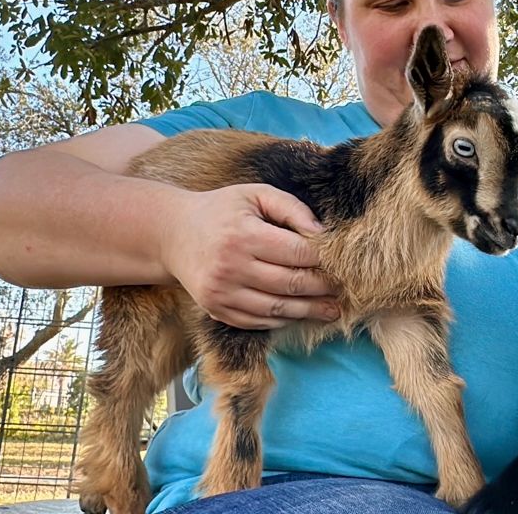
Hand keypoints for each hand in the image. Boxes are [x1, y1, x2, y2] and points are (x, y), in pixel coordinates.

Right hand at [160, 183, 339, 328]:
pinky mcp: (216, 309)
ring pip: (277, 309)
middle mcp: (230, 266)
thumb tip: (322, 232)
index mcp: (244, 235)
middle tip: (344, 290)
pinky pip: (258, 322)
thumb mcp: (255, 194)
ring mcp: (221, 292)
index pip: (297, 253)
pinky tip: (300, 313)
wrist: (173, 234)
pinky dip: (283, 319)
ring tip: (332, 310)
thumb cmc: (222, 210)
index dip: (324, 259)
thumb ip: (291, 207)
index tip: (343, 262)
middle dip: (323, 288)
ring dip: (309, 311)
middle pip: (291, 283)